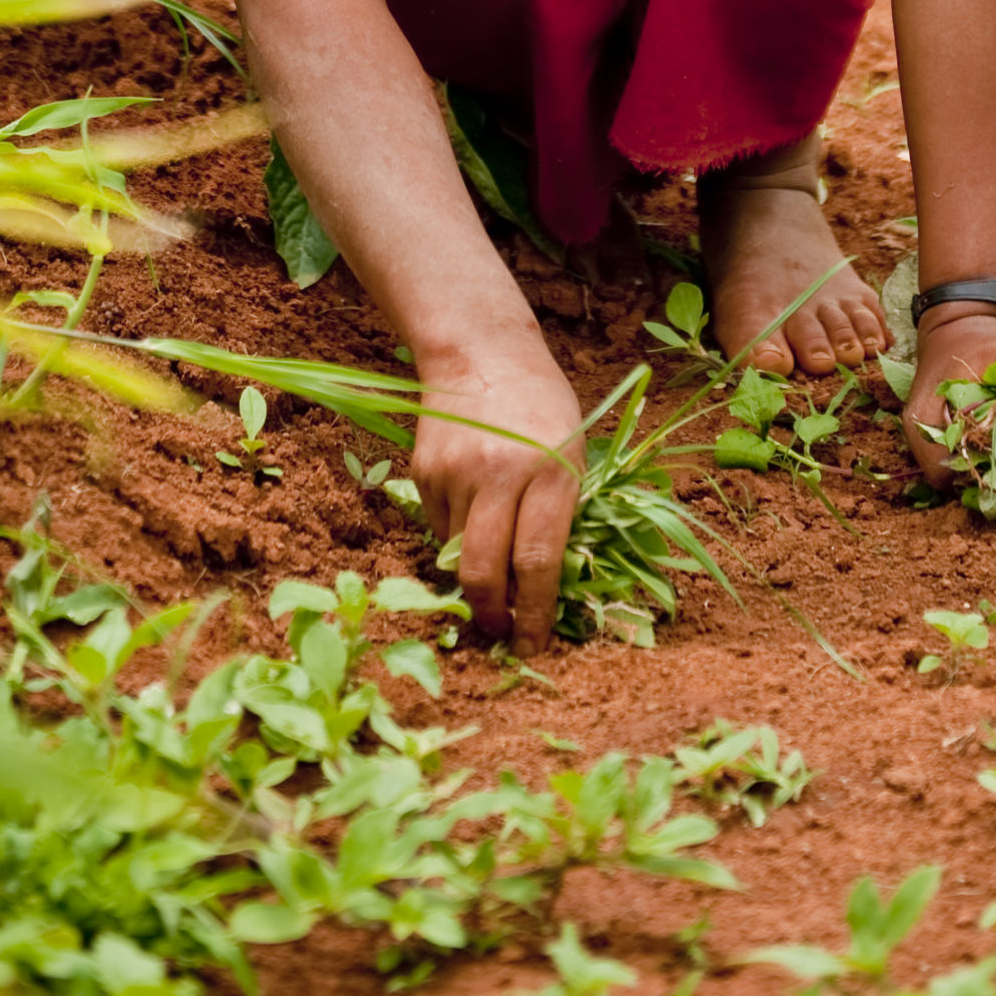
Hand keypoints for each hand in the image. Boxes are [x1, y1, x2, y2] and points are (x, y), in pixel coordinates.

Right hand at [410, 329, 586, 653]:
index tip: (535, 644)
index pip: (538, 561)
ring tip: (491, 576)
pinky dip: (456, 537)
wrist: (480, 351)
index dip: (535, 612)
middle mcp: (500, 474)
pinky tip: (472, 515)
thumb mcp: (571, 451)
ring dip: (475, 577)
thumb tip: (545, 587)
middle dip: (493, 615)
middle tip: (501, 633)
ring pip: (459, 554)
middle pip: (486, 571)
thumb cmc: (541, 405)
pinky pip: (438, 527)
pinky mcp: (424, 472)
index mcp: (550, 470)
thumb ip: (561, 512)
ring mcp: (455, 473)